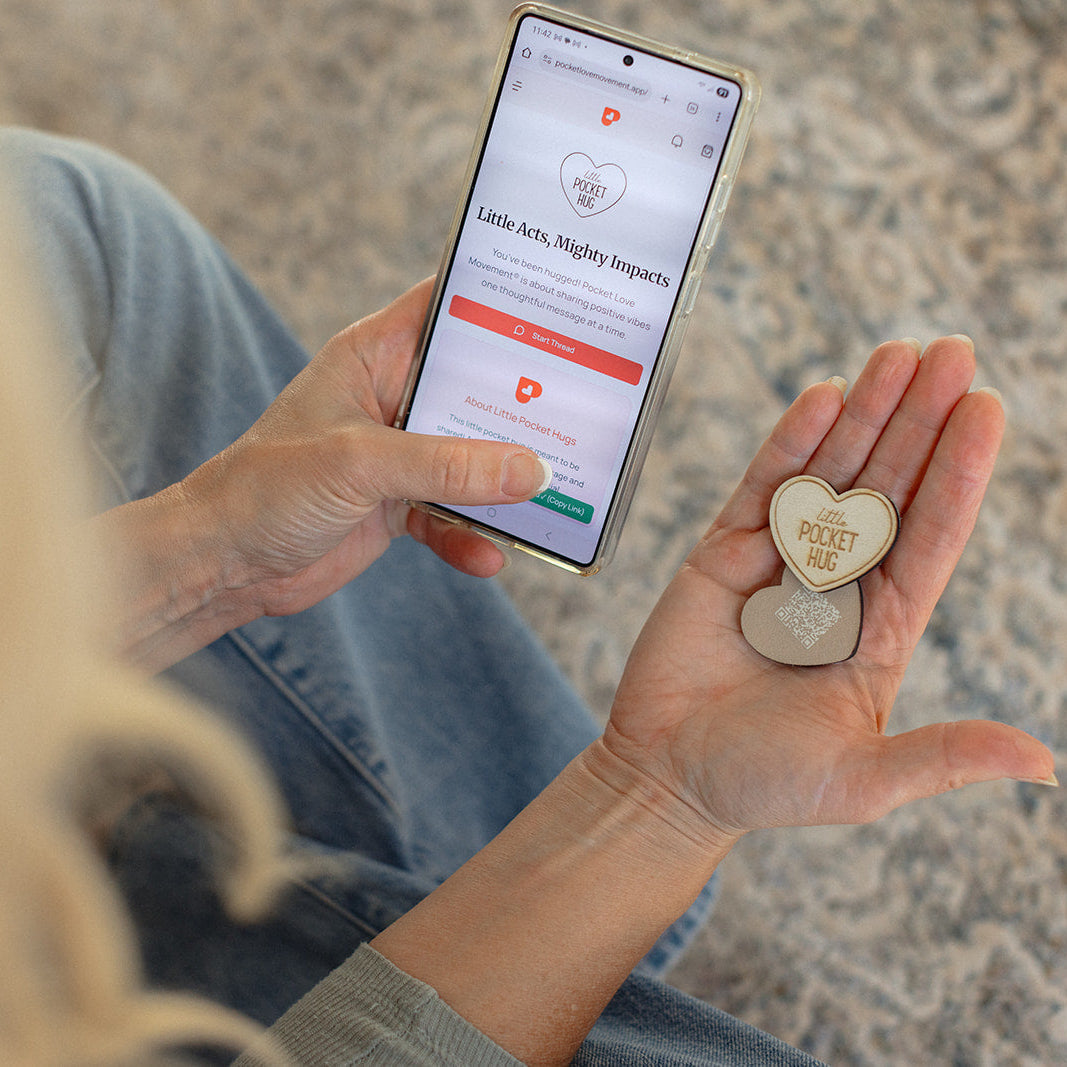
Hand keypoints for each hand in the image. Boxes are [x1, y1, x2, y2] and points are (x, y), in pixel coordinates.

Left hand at [100, 279, 548, 668]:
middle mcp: (393, 396)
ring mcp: (400, 453)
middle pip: (475, 387)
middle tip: (586, 408)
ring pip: (473, 455)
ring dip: (506, 479)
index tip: (561, 305)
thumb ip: (447, 466)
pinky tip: (490, 556)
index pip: (447, 306)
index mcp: (374, 355)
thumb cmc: (267, 486)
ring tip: (554, 495)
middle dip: (524, 403)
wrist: (225, 562)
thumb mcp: (361, 463)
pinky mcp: (399, 503)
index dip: (501, 299)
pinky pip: (453, 513)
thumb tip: (529, 470)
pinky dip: (471, 535)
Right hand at [606, 336, 1053, 845]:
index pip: (931, 536)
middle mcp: (837, 584)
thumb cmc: (763, 784)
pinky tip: (825, 398)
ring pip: (830, 474)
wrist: (667, 777)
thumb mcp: (862, 780)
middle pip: (889, 488)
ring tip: (898, 354)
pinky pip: (762, 487)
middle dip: (920, 421)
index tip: (987, 408)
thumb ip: (942, 757)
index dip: (959, 473)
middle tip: (952, 353)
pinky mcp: (722, 554)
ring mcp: (778, 562)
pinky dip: (791, 443)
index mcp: (880, 629)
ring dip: (865, 414)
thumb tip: (1043, 762)